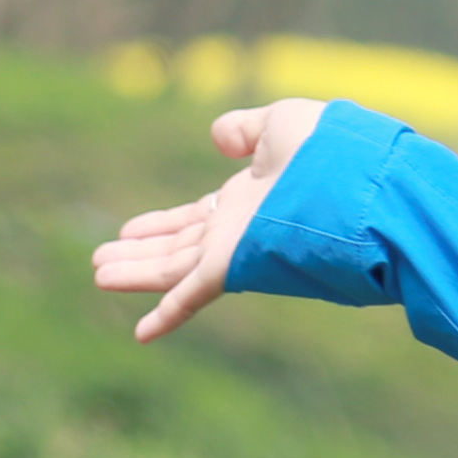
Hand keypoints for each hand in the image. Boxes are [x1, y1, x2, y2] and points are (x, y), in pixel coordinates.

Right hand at [91, 95, 326, 341]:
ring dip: (136, 273)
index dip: (162, 223)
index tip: (128, 228)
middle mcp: (240, 227)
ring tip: (99, 275)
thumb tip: (216, 137)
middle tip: (100, 261)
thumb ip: (247, 128)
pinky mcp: (237, 265)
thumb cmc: (330, 147)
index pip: (198, 216)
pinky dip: (167, 313)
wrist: (358, 178)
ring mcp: (237, 248)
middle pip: (179, 245)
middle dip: (141, 252)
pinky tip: (141, 334)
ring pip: (174, 266)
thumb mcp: (283, 123)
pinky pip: (193, 293)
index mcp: (250, 197)